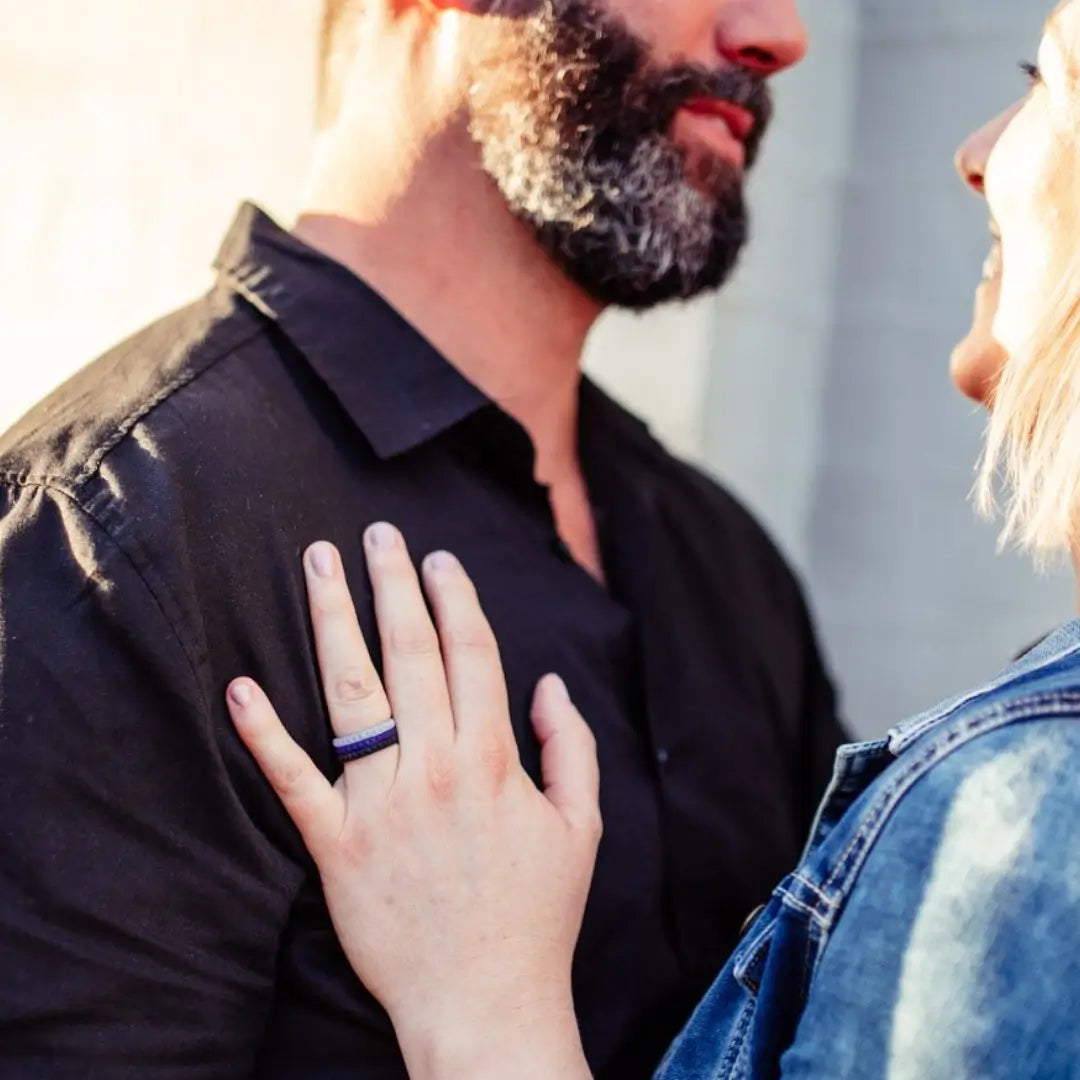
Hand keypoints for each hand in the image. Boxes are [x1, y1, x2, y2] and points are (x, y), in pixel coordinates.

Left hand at [225, 524, 598, 1079]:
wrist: (484, 1004)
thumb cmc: (536, 916)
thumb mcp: (581, 827)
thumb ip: (573, 747)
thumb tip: (551, 683)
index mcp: (493, 760)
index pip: (472, 653)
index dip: (455, 598)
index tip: (440, 560)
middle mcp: (434, 769)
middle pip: (410, 654)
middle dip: (393, 585)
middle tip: (377, 534)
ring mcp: (379, 806)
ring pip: (351, 696)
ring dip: (334, 622)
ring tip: (319, 565)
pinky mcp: (334, 846)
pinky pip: (291, 782)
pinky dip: (262, 734)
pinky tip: (240, 685)